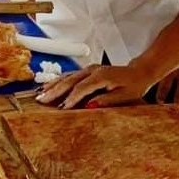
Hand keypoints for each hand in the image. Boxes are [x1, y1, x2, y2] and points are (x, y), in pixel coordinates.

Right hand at [36, 62, 156, 108]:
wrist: (139, 72)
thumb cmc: (134, 85)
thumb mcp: (125, 96)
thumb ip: (107, 100)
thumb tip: (90, 105)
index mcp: (102, 76)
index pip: (82, 88)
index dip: (71, 98)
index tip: (62, 108)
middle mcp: (93, 70)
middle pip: (70, 81)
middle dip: (54, 91)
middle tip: (41, 100)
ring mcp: (88, 69)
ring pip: (67, 77)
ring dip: (52, 85)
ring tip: (39, 94)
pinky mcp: (87, 71)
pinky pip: (69, 76)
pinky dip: (57, 81)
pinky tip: (48, 86)